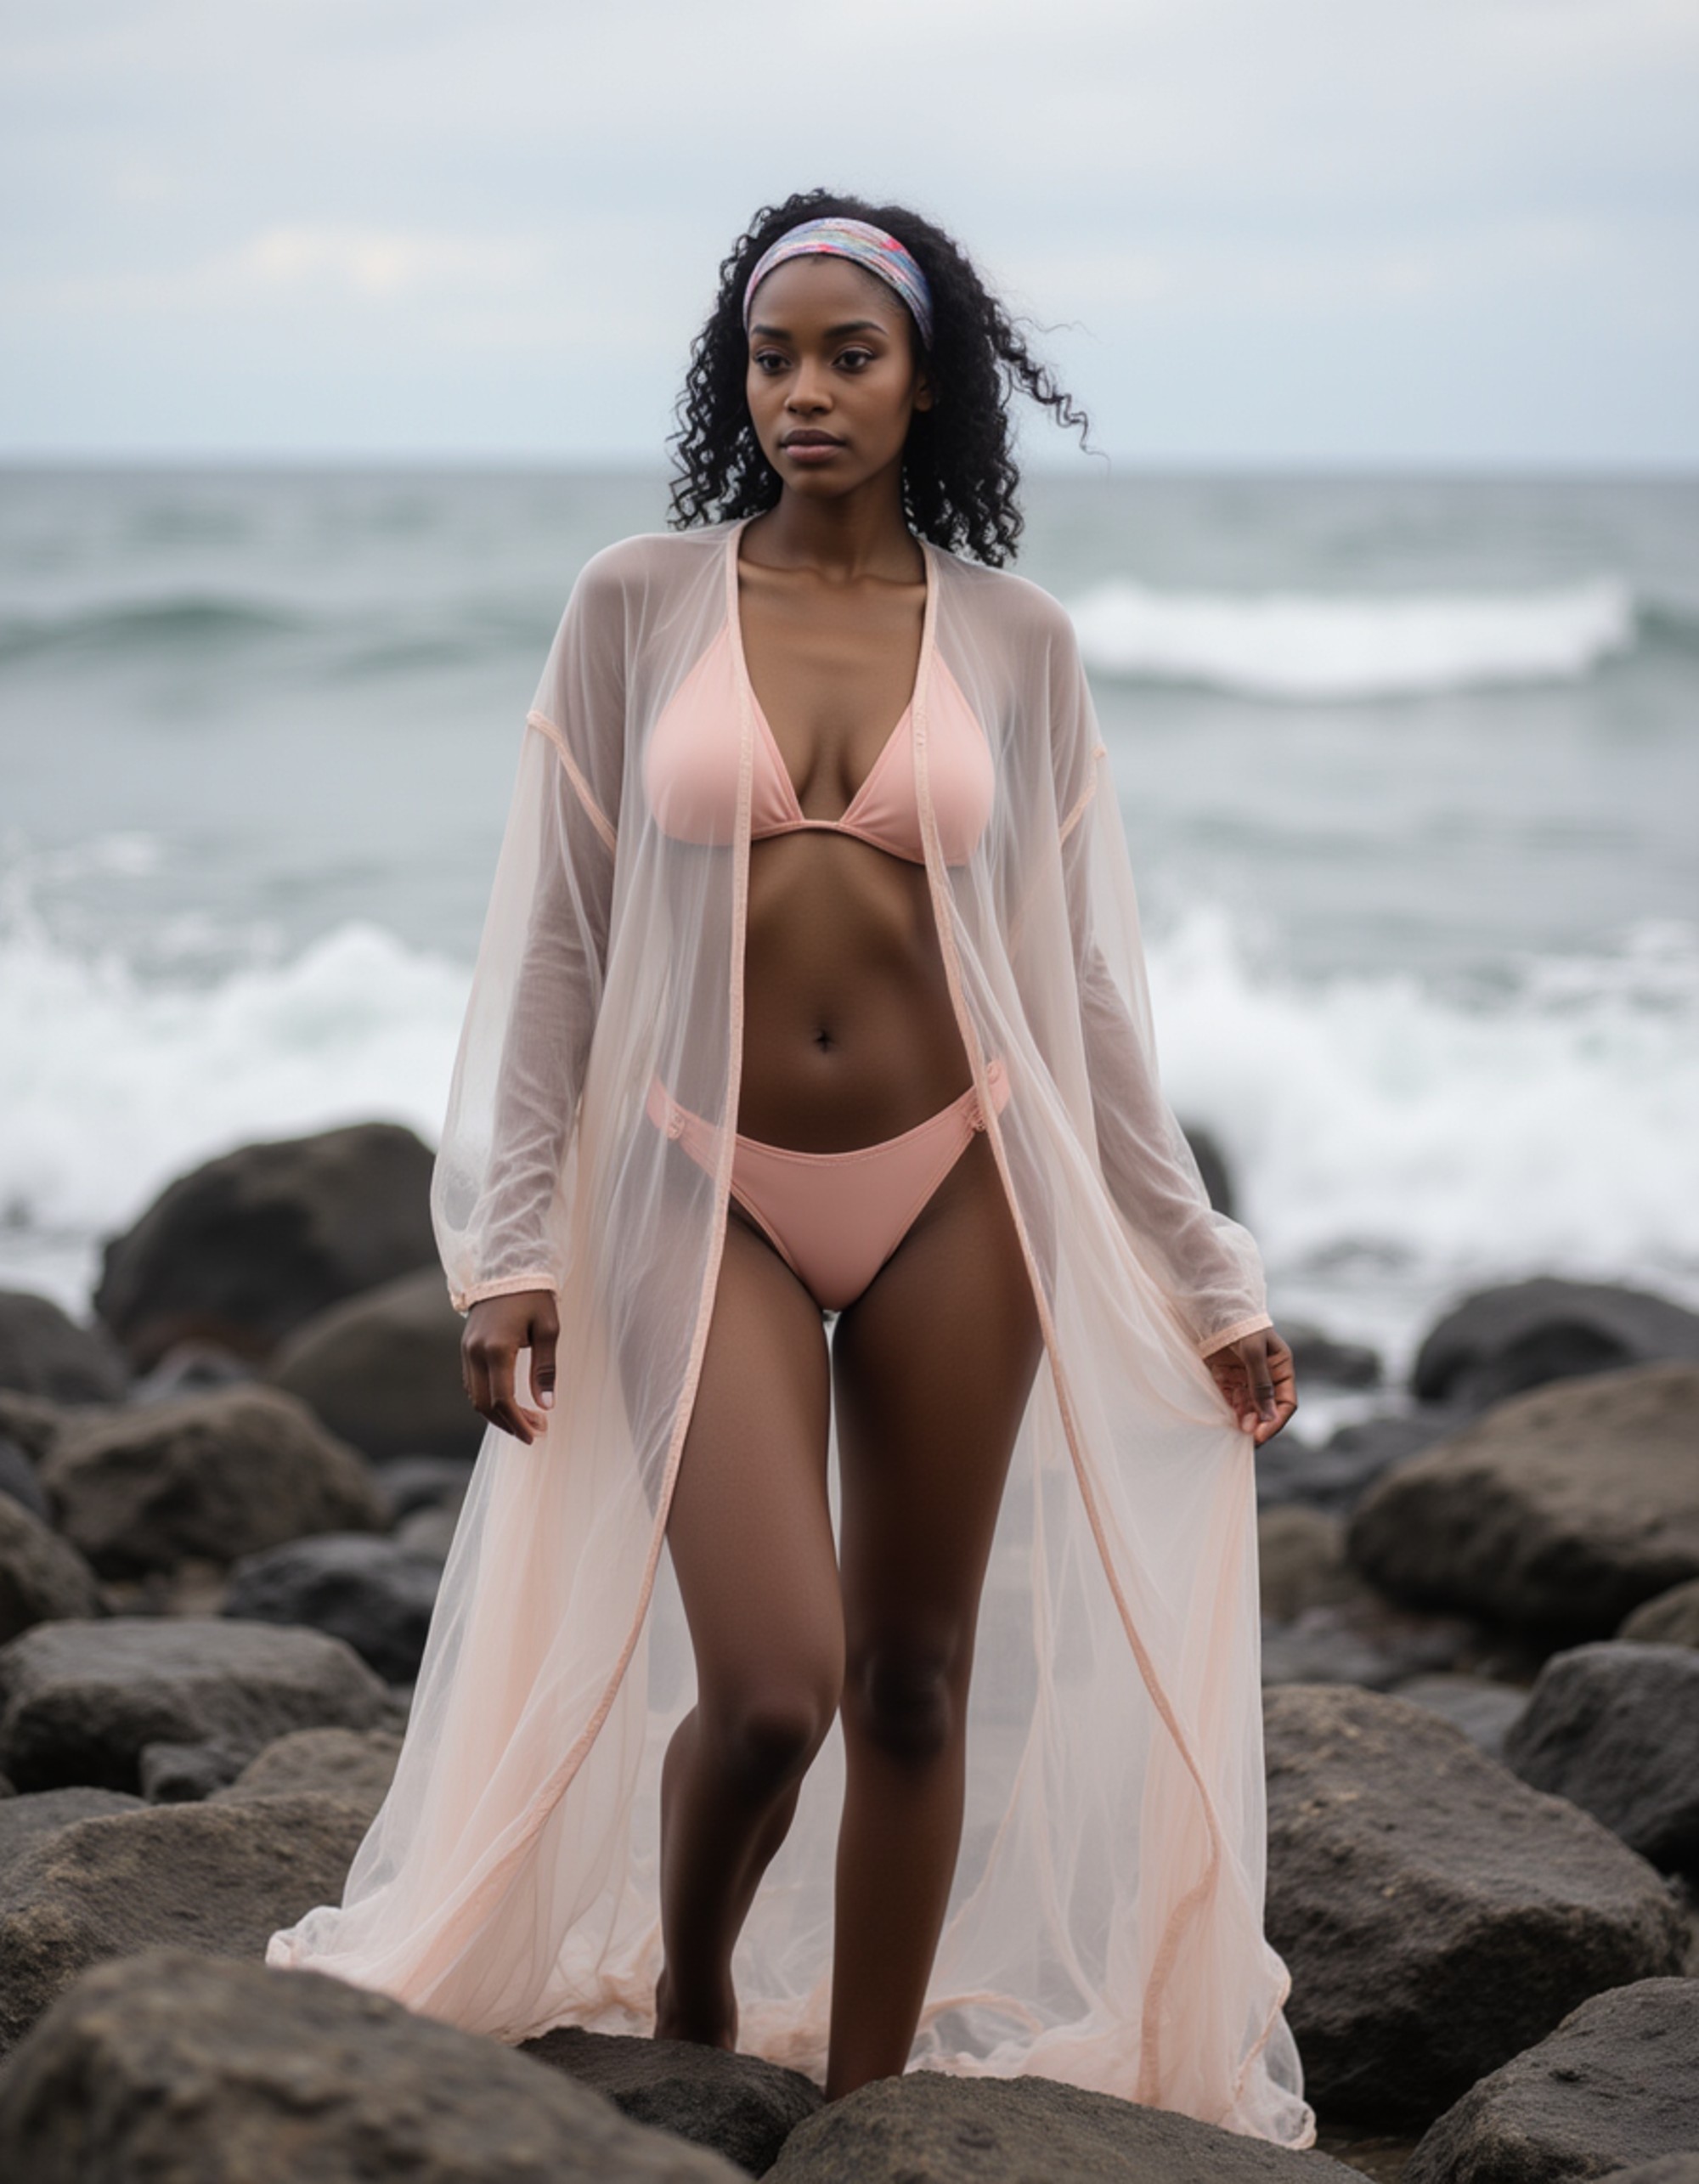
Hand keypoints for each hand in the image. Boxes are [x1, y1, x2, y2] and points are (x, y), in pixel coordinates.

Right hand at [461, 1289, 559, 1444]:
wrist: (507, 1269)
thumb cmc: (533, 1297)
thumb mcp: (549, 1329)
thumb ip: (545, 1370)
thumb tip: (545, 1405)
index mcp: (496, 1348)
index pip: (502, 1400)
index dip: (518, 1422)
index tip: (537, 1434)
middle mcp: (475, 1352)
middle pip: (484, 1405)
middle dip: (509, 1424)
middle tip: (535, 1431)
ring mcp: (466, 1351)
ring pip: (475, 1397)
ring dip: (498, 1414)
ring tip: (526, 1420)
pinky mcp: (465, 1348)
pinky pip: (472, 1384)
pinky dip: (488, 1399)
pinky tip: (509, 1403)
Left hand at [1203, 1327, 1296, 1446]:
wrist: (1211, 1308)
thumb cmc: (1240, 1325)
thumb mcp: (1254, 1352)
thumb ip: (1261, 1384)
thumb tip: (1269, 1417)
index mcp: (1280, 1367)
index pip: (1286, 1401)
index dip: (1276, 1420)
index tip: (1261, 1434)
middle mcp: (1265, 1376)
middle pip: (1267, 1408)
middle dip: (1258, 1422)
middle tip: (1246, 1435)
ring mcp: (1245, 1378)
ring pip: (1249, 1407)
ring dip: (1244, 1419)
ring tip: (1235, 1427)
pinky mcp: (1226, 1378)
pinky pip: (1231, 1400)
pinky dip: (1230, 1410)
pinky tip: (1227, 1416)